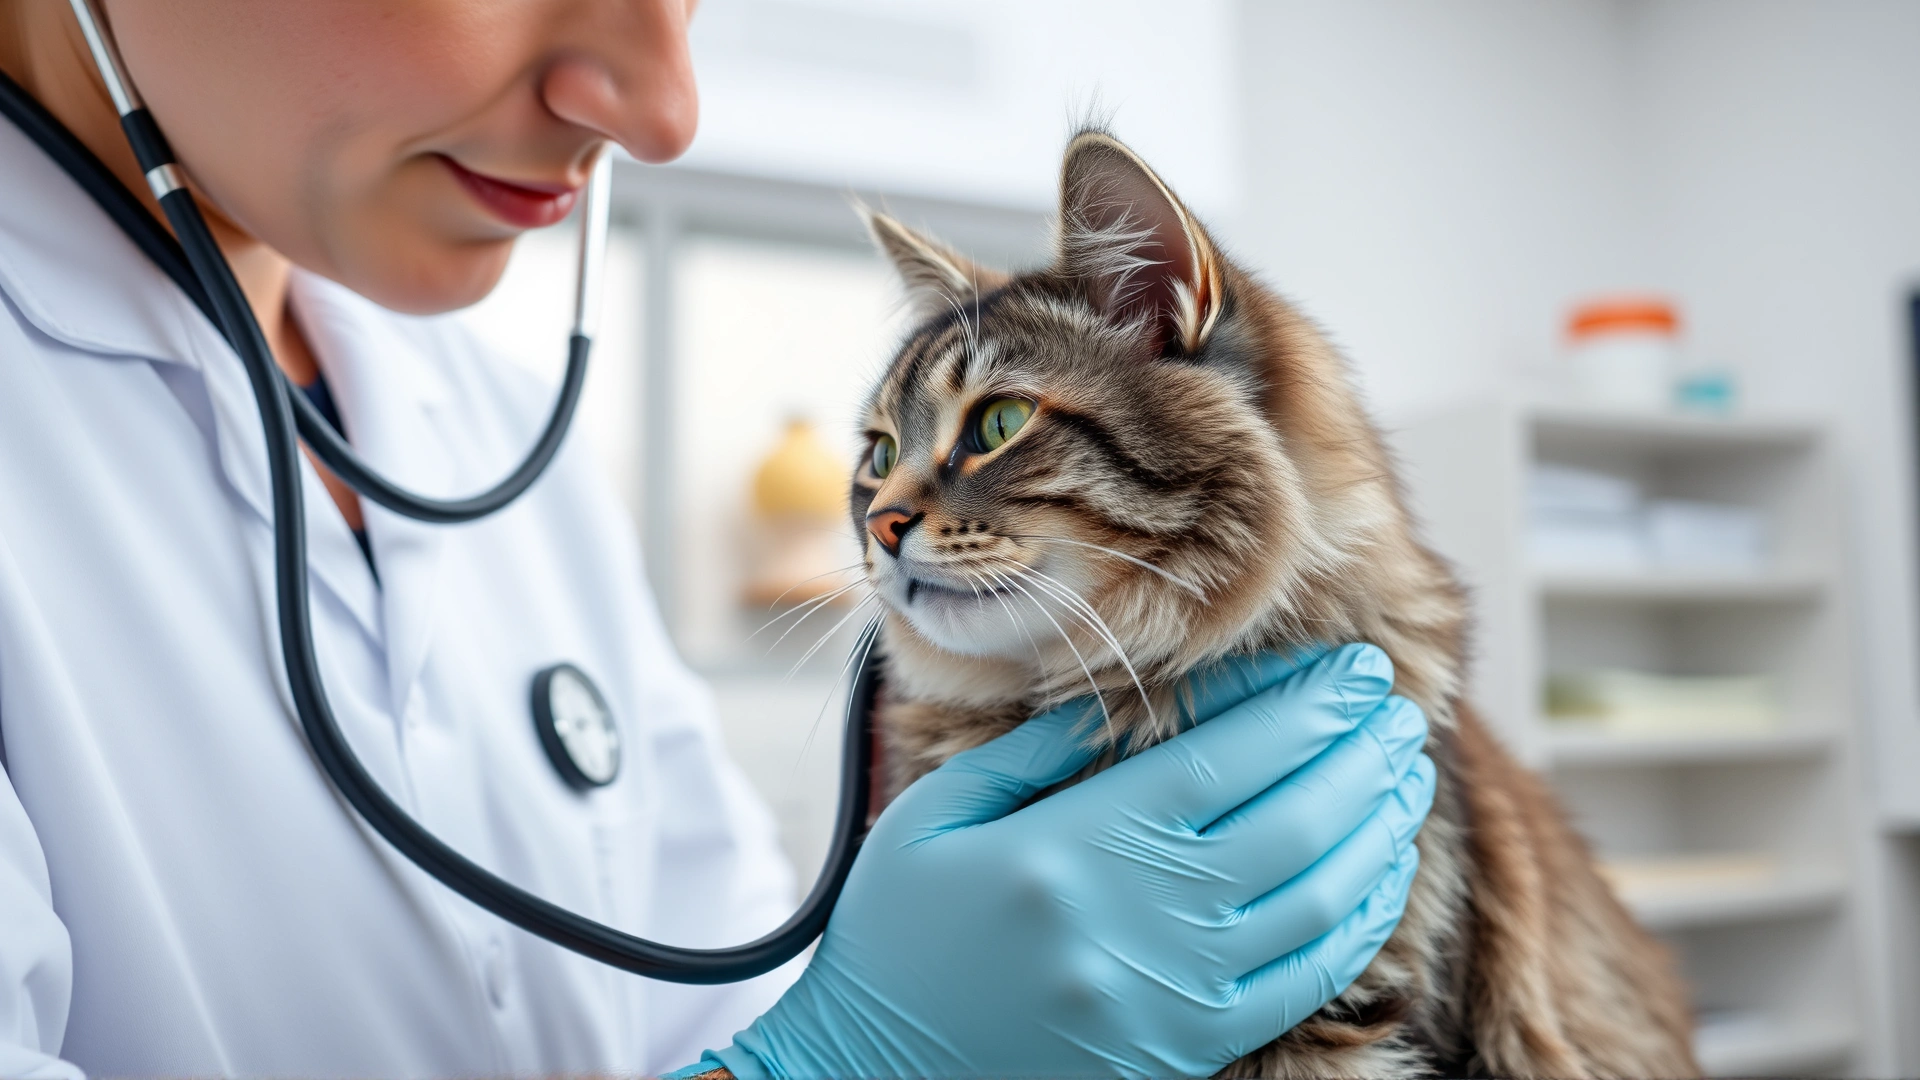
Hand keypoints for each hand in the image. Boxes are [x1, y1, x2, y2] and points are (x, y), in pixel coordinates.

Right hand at [706, 644, 1434, 1078]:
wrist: (873, 1069)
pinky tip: (1379, 869)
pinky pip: (1307, 978)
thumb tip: (1133, 692)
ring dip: (1377, 827)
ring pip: (1320, 897)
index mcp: (1075, 848)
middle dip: (1361, 754)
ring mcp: (1175, 994)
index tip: (1353, 667)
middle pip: (1295, 821)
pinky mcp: (1190, 1046)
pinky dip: (1360, 915)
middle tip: (1396, 708)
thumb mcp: (939, 814)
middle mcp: (1141, 920)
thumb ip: (1039, 750)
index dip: (1305, 708)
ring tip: (1403, 774)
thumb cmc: (897, 932)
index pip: (1227, 761)